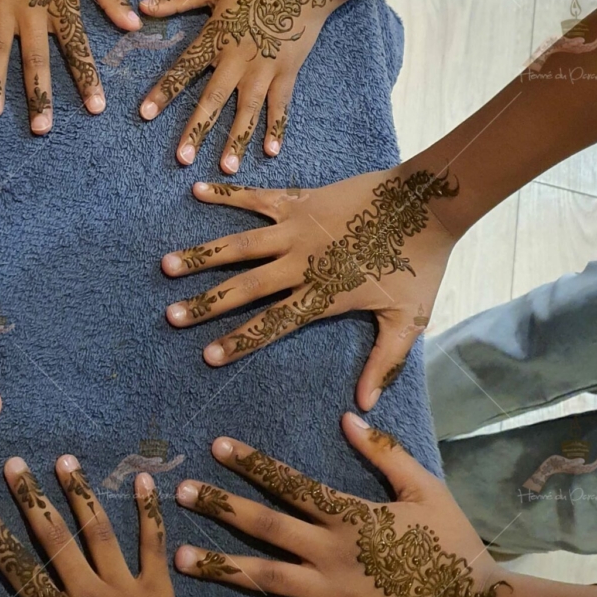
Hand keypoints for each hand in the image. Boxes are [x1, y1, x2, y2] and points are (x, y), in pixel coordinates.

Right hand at [0, 455, 208, 596]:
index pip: (19, 569)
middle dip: (32, 499)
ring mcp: (129, 592)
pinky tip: (147, 481)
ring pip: (100, 531)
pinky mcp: (162, 595)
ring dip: (81, 493)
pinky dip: (150, 512)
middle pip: (55, 539)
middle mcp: (91, 596)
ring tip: (66, 460)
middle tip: (15, 465)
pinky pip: (155, 545)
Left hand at [137, 0, 369, 171]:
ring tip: (226, 167)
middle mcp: (238, 59)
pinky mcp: (288, 74)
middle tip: (184, 158)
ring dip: (236, 140)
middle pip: (214, 99)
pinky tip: (270, 153)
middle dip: (198, 130)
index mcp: (216, 38)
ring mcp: (265, 70)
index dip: (164, 91)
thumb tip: (143, 6)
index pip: (184, 69)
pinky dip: (277, 129)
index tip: (145, 113)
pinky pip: (280, 106)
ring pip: (247, 110)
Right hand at [161, 164, 459, 405]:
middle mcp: (302, 262)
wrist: (428, 203)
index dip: (240, 340)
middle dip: (207, 304)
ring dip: (203, 255)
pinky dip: (227, 195)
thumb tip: (364, 406)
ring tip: (167, 265)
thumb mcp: (407, 320)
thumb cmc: (420, 263)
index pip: (274, 323)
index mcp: (323, 295)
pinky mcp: (301, 199)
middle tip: (173, 315)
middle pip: (246, 287)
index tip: (207, 355)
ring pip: (241, 245)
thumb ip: (384, 363)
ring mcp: (298, 228)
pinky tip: (198, 191)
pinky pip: (257, 197)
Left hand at [173, 417, 512, 596]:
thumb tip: (347, 418)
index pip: (290, 483)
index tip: (217, 446)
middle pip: (264, 525)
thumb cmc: (454, 547)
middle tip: (180, 493)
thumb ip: (385, 454)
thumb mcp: (426, 489)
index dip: (252, 463)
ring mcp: (329, 595)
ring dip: (219, 566)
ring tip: (178, 559)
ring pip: (263, 578)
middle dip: (219, 507)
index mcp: (349, 515)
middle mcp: (329, 553)